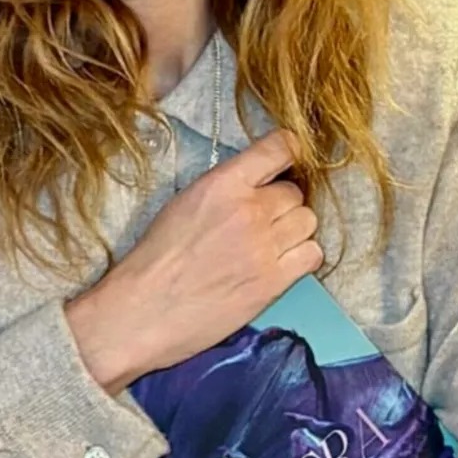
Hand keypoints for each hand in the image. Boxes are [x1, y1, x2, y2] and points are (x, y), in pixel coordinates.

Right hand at [67, 130, 322, 392]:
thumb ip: (226, 187)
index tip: (288, 159)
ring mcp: (265, 247)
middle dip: (281, 203)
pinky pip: (312, 254)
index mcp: (222, 184)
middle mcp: (249, 210)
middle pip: (294, 192)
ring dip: (293, 229)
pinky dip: (302, 256)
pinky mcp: (273, 282)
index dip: (290, 151)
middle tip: (260, 220)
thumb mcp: (184, 202)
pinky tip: (281, 263)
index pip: (280, 148)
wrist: (144, 310)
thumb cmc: (157, 257)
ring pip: (308, 221)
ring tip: (270, 243)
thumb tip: (260, 182)